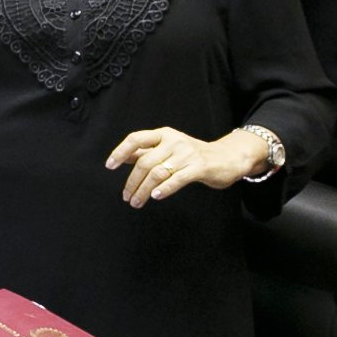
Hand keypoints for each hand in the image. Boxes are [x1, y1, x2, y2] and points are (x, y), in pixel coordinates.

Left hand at [104, 126, 266, 208]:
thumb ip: (148, 152)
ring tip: (136, 202)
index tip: (110, 166)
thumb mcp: (169, 148)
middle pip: (145, 162)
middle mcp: (173, 141)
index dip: (120, 152)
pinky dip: (164, 189)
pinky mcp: (199, 167)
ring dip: (143, 190)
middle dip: (132, 182)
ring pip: (157, 173)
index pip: (136, 139)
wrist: (227, 157)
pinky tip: (155, 196)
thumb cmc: (194, 155)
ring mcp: (187, 154)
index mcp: (163, 134)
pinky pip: (177, 179)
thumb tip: (124, 157)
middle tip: (126, 197)